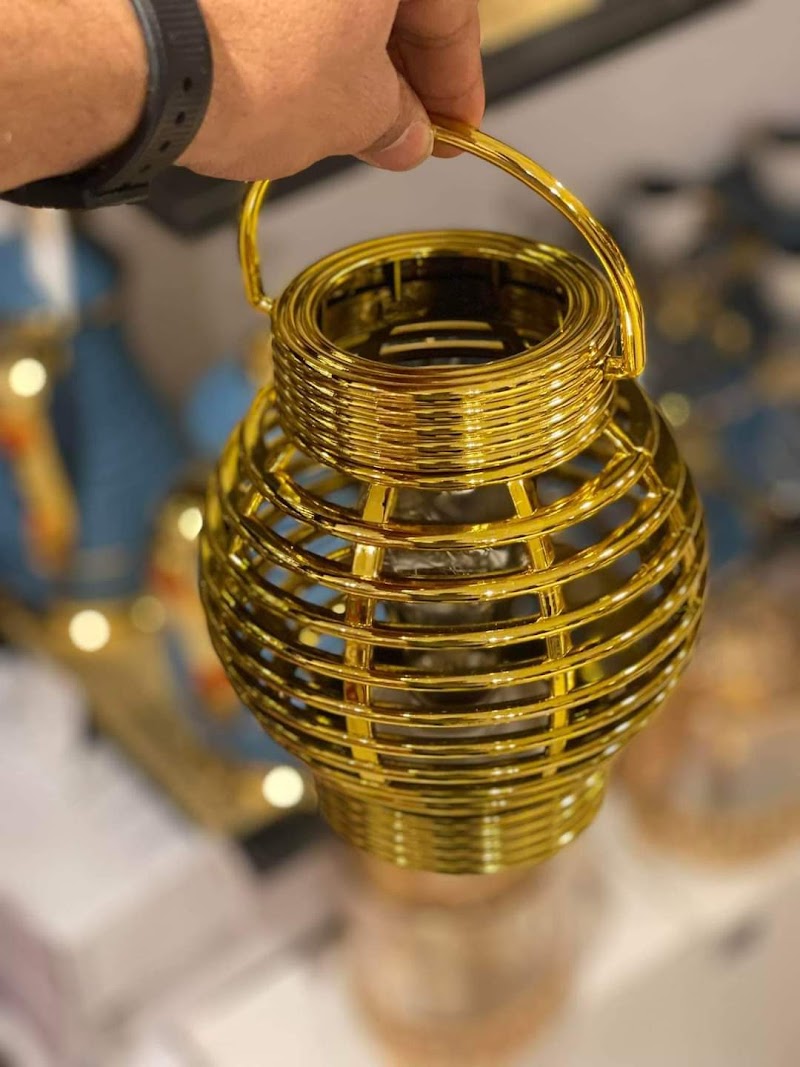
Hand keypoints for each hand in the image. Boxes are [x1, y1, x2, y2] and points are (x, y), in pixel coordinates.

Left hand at [180, 0, 483, 179]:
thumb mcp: (356, 114)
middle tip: (406, 129)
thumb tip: (407, 134)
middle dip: (404, 69)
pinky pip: (286, 1)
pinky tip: (304, 84)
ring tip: (352, 118)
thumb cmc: (254, 67)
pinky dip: (303, 37)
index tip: (457, 126)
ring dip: (352, 55)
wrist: (146, 59)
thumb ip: (396, 122)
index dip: (459, 82)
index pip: (450, 11)